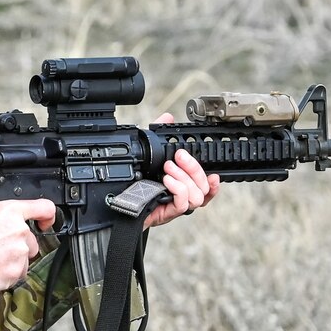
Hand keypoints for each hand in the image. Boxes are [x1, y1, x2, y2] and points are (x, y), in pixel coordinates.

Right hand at [0, 198, 58, 294]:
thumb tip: (1, 219)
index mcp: (9, 212)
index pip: (43, 208)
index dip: (47, 216)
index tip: (45, 223)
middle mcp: (19, 231)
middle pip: (31, 240)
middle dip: (19, 246)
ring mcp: (20, 252)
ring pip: (24, 258)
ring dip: (13, 261)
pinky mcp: (16, 272)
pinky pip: (17, 274)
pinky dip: (7, 274)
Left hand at [143, 113, 216, 228]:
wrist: (116, 199)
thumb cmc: (134, 180)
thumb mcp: (150, 154)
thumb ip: (160, 135)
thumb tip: (168, 117)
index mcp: (183, 187)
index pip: (207, 189)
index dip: (214, 184)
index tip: (214, 173)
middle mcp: (181, 199)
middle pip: (204, 188)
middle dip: (194, 168)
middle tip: (178, 157)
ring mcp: (175, 207)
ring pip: (197, 197)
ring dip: (184, 178)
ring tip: (167, 169)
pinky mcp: (166, 213)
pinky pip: (182, 204)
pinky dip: (178, 189)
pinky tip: (166, 181)